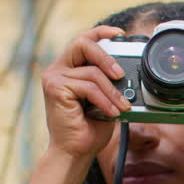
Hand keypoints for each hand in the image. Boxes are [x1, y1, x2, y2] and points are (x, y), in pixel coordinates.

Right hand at [39, 25, 133, 160]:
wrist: (75, 151)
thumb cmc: (89, 127)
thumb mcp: (104, 99)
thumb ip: (109, 82)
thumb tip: (129, 72)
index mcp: (68, 68)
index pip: (83, 40)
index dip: (101, 32)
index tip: (120, 34)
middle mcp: (58, 69)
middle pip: (83, 44)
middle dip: (106, 57)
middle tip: (121, 75)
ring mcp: (54, 78)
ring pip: (92, 72)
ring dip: (112, 91)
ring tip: (122, 106)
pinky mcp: (55, 88)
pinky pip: (88, 87)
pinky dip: (104, 100)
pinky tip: (112, 112)